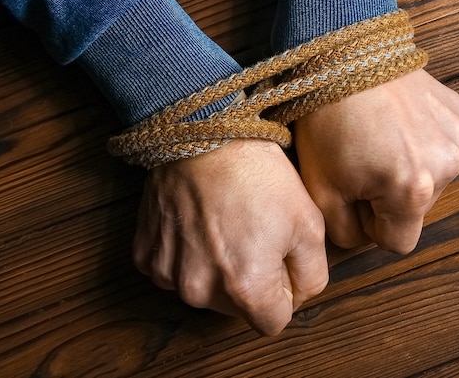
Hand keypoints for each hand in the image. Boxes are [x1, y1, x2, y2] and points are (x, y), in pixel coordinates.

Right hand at [132, 138, 327, 334]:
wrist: (205, 134)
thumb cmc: (258, 175)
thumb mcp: (309, 223)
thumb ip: (313, 276)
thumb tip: (298, 296)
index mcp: (244, 287)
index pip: (272, 322)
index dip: (284, 294)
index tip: (281, 263)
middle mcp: (199, 290)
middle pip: (236, 308)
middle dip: (250, 282)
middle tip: (254, 234)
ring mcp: (167, 273)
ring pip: (204, 290)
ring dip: (217, 269)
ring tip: (225, 225)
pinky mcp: (146, 254)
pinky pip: (174, 270)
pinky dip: (187, 255)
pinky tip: (198, 223)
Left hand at [293, 69, 458, 252]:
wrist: (343, 53)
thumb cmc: (325, 121)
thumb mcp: (321, 190)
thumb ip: (345, 232)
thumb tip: (363, 237)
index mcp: (412, 192)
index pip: (398, 243)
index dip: (371, 228)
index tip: (353, 199)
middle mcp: (447, 166)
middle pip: (415, 210)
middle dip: (388, 198)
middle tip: (359, 163)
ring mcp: (457, 136)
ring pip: (429, 179)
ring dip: (406, 170)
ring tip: (375, 139)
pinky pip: (440, 146)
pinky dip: (419, 142)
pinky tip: (395, 122)